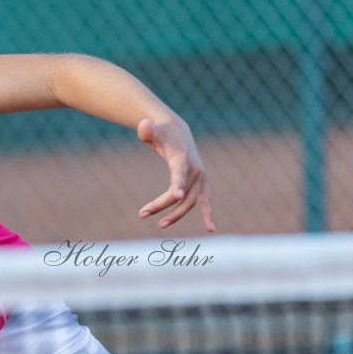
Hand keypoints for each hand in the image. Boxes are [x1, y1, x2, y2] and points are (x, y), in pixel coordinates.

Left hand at [135, 117, 214, 232]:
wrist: (177, 131)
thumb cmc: (160, 132)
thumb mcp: (150, 130)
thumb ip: (146, 130)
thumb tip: (143, 124)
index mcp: (182, 158)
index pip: (178, 173)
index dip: (177, 184)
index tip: (175, 196)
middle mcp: (195, 169)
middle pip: (181, 193)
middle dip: (162, 205)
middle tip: (142, 213)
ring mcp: (200, 178)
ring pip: (191, 201)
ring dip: (176, 214)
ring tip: (160, 224)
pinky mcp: (201, 183)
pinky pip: (206, 201)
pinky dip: (208, 213)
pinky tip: (210, 229)